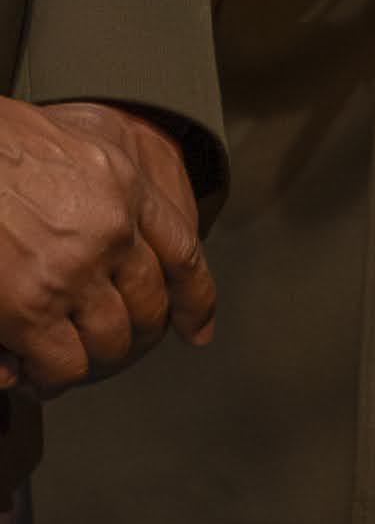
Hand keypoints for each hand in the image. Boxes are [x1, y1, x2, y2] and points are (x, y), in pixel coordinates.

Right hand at [0, 98, 213, 389]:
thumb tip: (121, 233)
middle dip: (134, 339)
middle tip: (108, 352)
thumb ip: (108, 186)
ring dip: (92, 361)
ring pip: (112, 342)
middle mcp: (112, 230)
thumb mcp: (75, 145)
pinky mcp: (28, 308)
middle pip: (150, 308)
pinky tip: (35, 375)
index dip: (194, 300)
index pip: (183, 253)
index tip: (196, 328)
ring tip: (67, 364)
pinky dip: (52, 379)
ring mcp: (72, 271)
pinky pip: (63, 365)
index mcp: (125, 185)